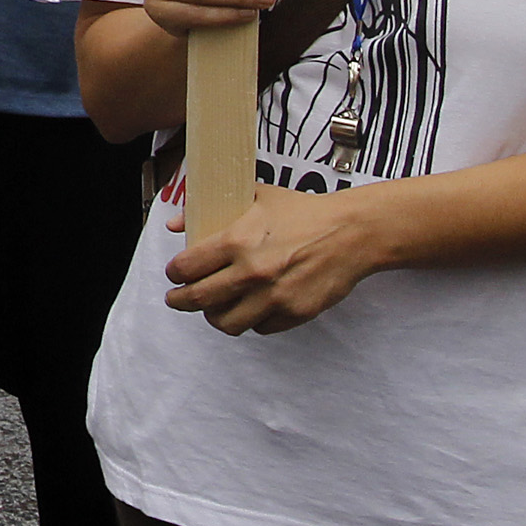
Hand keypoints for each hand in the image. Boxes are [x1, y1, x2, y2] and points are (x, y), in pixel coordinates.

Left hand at [162, 182, 390, 333]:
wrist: (351, 232)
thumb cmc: (303, 212)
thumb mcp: (254, 196)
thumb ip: (210, 208)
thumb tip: (175, 223)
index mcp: (237, 241)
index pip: (186, 268)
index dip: (174, 273)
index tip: (174, 274)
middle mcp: (252, 272)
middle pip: (198, 300)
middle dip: (180, 301)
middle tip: (176, 299)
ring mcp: (274, 296)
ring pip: (226, 322)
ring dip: (214, 316)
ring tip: (212, 308)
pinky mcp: (294, 313)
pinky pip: (260, 328)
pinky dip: (250, 321)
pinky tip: (250, 308)